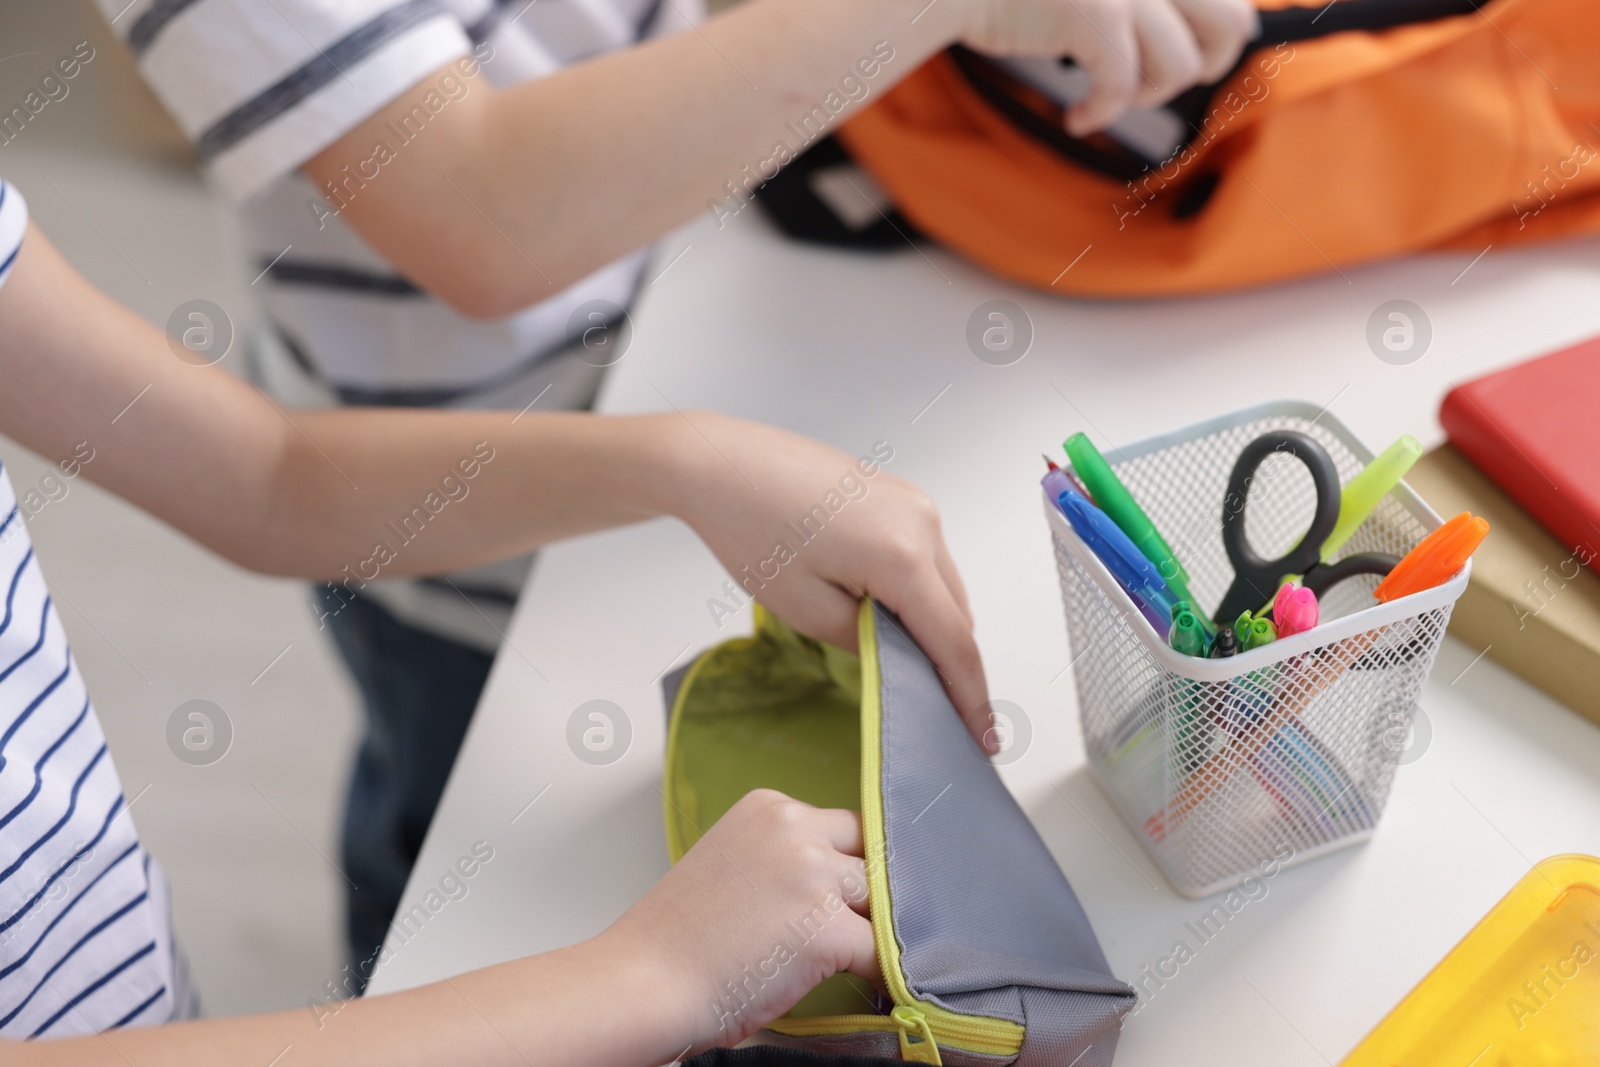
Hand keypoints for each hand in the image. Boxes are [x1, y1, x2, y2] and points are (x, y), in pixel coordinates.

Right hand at [600, 790, 880, 1050]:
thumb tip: (836, 884)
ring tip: (867, 962)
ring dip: (878, 933)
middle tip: (865, 933)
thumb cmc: (676, 940)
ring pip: (884, 901)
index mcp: (769, 808)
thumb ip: (783, 859)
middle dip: (871, 897)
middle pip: (872, 857)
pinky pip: (884, 951)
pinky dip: (884, 973)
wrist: (644, 983)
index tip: (853, 899)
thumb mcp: (732, 864)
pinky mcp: (828, 930)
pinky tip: (879, 989)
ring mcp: (813, 876)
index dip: (852, 869)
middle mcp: (794, 829)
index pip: (846, 828)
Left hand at [659, 411, 993, 751]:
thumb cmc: (751, 530)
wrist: (722, 464)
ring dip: (933, 625)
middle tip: (936, 714)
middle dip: (951, 664)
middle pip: (959, 614)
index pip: (955, 643)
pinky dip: (918, 592)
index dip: (971, 698)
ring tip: (900, 662)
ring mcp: (914, 503)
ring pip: (945, 586)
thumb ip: (870, 646)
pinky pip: (926, 557)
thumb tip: (903, 662)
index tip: (985, 740)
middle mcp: (922, 522)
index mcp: (904, 555)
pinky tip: (884, 613)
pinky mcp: (898, 495)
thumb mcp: (809, 611)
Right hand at [958, 0, 1257, 134]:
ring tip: (1105, 95)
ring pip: (1179, 67)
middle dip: (1202, 68)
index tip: (1184, 56)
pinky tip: (1075, 117)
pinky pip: (1121, 87)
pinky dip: (1099, 114)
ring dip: (1143, 97)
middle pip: (1231, 26)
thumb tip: (1211, 38)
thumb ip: (1140, 2)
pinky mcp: (1097, 11)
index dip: (1211, 35)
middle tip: (1158, 81)